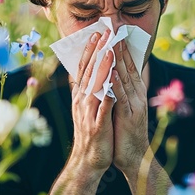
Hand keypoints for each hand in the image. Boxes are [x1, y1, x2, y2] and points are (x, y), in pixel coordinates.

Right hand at [69, 29, 114, 171]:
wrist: (88, 161)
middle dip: (96, 52)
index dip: (89, 51)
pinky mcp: (98, 126)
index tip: (96, 34)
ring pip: (95, 86)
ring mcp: (89, 113)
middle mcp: (82, 101)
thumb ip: (87, 90)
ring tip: (109, 51)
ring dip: (101, 69)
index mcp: (81, 96)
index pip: (84, 68)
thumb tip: (84, 73)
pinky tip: (114, 85)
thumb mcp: (86, 108)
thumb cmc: (91, 132)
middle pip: (89, 72)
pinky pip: (103, 108)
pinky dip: (107, 96)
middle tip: (103, 33)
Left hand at [111, 40, 149, 173]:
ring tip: (112, 42)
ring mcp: (135, 105)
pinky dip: (117, 84)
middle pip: (128, 67)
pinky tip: (112, 72)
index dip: (121, 47)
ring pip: (125, 78)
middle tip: (113, 29)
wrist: (134, 157)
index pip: (128, 65)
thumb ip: (123, 89)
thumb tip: (118, 72)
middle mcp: (137, 94)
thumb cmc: (126, 131)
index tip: (114, 31)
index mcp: (135, 91)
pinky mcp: (130, 117)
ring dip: (119, 60)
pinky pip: (122, 97)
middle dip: (119, 47)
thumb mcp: (125, 106)